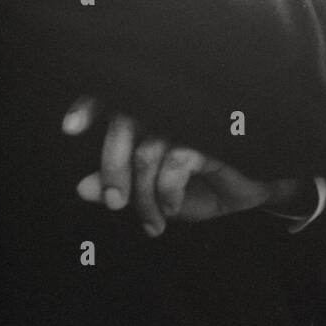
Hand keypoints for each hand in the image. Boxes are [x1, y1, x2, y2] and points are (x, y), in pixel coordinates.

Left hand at [66, 97, 305, 235]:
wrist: (255, 191)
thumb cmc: (207, 186)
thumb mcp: (157, 197)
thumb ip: (121, 189)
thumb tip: (81, 188)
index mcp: (152, 120)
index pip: (116, 101)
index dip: (90, 106)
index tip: (70, 129)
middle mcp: (168, 114)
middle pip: (123, 129)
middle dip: (112, 172)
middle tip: (114, 205)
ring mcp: (188, 122)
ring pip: (145, 154)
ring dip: (143, 197)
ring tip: (152, 223)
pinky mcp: (209, 136)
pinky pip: (173, 162)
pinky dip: (166, 192)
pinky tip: (171, 208)